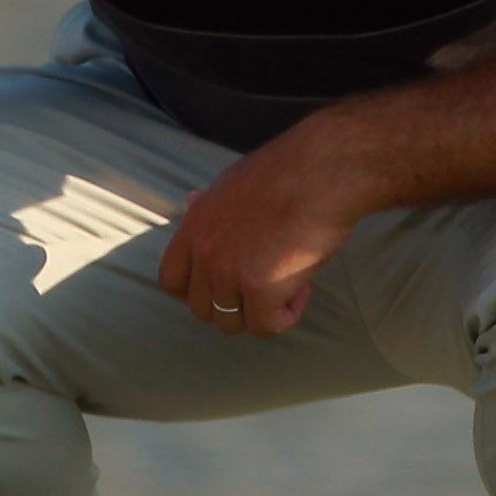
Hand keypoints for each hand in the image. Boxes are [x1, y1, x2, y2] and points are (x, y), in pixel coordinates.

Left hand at [157, 127, 365, 336]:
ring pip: (232, 323)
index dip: (197, 292)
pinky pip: (266, 326)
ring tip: (288, 284)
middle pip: (202, 309)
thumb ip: (210, 205)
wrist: (323, 170)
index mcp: (194, 225)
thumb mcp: (232, 183)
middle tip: (266, 284)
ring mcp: (229, 272)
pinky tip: (303, 288)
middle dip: (235, 305)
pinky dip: (286, 315)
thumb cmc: (289, 171)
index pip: (171, 281)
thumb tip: (191, 201)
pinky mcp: (260, 288)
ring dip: (261, 312)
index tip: (223, 287)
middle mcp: (205, 251)